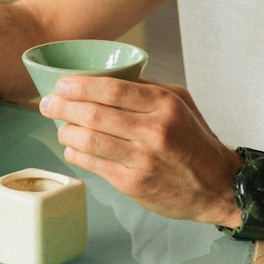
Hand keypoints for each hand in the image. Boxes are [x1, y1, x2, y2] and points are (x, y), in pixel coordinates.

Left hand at [39, 77, 241, 226]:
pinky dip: (77, 155)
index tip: (61, 84)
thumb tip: (108, 78)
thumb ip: (147, 88)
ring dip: (66, 132)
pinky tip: (72, 149)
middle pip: (95, 114)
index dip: (81, 85)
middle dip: (63, 107)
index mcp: (164, 104)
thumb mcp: (181, 101)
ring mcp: (143, 160)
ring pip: (90, 141)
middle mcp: (153, 131)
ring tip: (59, 127)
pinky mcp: (134, 185)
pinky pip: (96, 166)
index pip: (112, 88)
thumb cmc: (195, 140)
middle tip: (47, 103)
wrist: (216, 185)